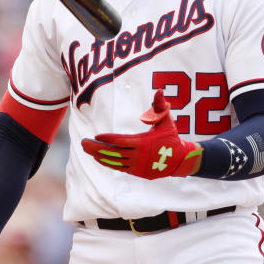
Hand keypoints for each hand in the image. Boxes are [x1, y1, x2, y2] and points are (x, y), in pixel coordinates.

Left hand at [81, 90, 202, 178]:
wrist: (180, 160)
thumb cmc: (171, 137)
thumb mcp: (167, 120)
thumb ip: (160, 106)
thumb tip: (160, 91)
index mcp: (144, 143)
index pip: (121, 142)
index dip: (108, 139)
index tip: (96, 136)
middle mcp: (138, 157)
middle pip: (114, 153)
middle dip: (97, 148)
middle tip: (83, 143)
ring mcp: (137, 166)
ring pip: (114, 162)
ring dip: (100, 156)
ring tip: (88, 150)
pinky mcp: (137, 172)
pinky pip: (119, 167)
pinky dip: (108, 163)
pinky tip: (99, 158)